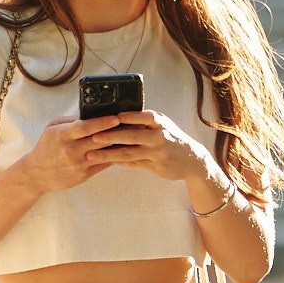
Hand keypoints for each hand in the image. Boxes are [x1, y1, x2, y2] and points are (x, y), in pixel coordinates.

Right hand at [14, 112, 126, 196]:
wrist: (38, 173)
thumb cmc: (47, 146)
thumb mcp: (53, 128)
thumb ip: (72, 121)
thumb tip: (94, 114)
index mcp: (62, 135)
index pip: (84, 127)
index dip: (102, 122)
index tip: (117, 117)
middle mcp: (71, 150)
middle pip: (99, 140)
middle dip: (118, 131)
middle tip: (135, 124)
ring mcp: (78, 164)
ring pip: (104, 152)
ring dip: (120, 144)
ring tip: (135, 136)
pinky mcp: (84, 175)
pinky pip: (103, 164)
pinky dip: (115, 156)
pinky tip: (126, 149)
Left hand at [85, 111, 219, 193]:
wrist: (192, 160)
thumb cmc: (171, 138)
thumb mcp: (162, 126)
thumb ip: (142, 123)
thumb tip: (115, 117)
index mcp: (160, 122)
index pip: (144, 116)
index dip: (128, 116)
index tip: (111, 117)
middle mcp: (160, 136)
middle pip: (133, 135)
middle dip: (111, 136)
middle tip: (93, 136)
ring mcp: (157, 152)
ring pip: (129, 152)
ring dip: (109, 153)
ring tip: (91, 154)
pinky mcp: (155, 166)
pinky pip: (133, 163)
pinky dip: (118, 162)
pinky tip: (105, 161)